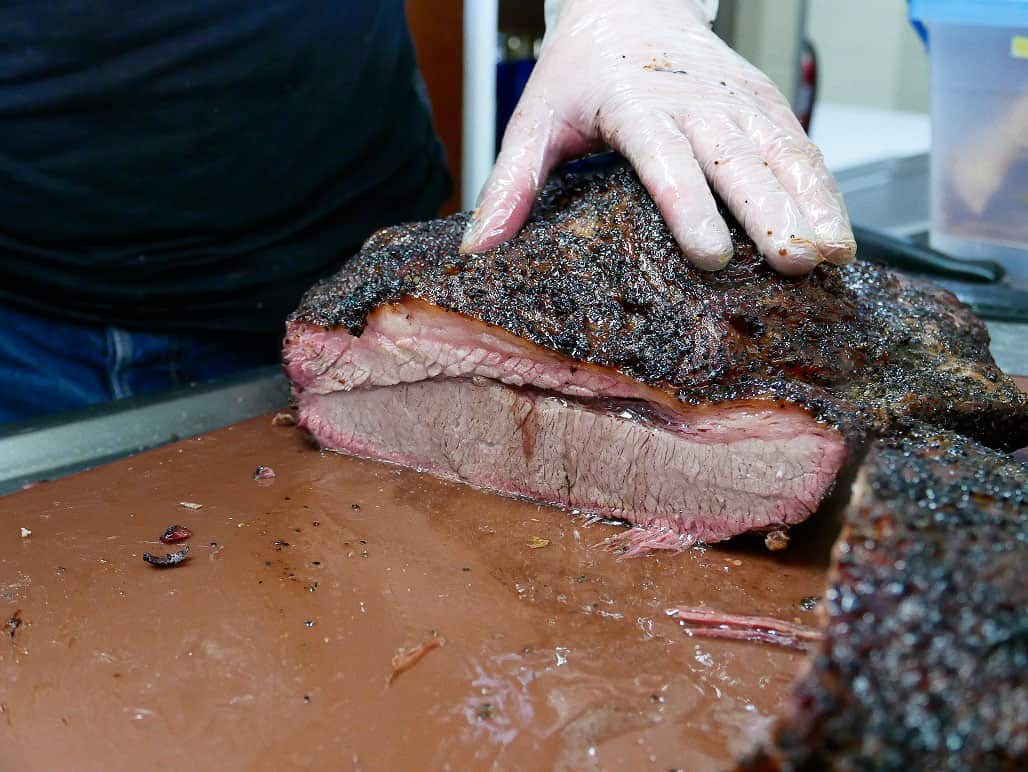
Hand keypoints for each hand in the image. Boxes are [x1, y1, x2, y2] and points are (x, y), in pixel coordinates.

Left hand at [461, 0, 855, 274]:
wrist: (630, 3)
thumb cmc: (579, 72)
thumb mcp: (535, 121)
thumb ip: (511, 182)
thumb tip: (481, 247)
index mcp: (637, 105)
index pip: (667, 160)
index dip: (690, 206)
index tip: (710, 254)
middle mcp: (696, 102)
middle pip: (738, 161)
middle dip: (770, 213)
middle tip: (794, 262)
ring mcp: (737, 101)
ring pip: (783, 153)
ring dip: (812, 204)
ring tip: (832, 256)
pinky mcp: (764, 103)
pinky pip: (801, 146)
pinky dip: (824, 187)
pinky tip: (839, 231)